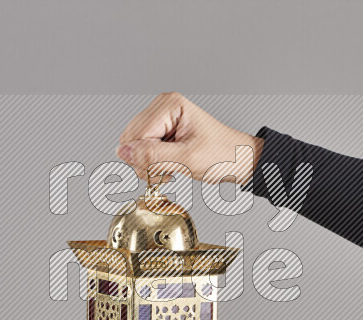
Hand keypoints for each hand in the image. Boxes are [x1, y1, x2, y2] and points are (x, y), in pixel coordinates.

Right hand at [116, 92, 263, 184]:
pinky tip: (169, 165)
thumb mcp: (187, 160)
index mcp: (170, 105)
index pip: (136, 135)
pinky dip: (152, 163)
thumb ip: (153, 156)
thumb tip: (122, 152)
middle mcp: (162, 106)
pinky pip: (142, 150)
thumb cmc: (222, 155)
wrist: (239, 160)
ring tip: (172, 168)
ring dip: (148, 165)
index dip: (145, 159)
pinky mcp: (161, 130)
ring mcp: (160, 118)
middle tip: (168, 170)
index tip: (165, 170)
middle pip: (130, 139)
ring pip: (133, 147)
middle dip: (145, 162)